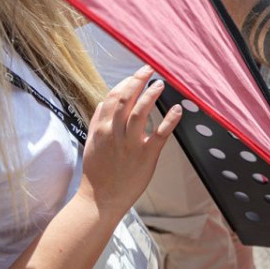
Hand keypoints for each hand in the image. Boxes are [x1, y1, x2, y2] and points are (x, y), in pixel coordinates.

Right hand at [77, 66, 180, 216]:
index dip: (126, 82)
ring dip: (150, 96)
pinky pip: (159, 135)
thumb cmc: (98, 171)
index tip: (137, 74)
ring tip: (160, 84)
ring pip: (140, 113)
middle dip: (137, 81)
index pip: (112, 98)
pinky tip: (177, 110)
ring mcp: (130, 145)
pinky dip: (169, 120)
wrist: (100, 199)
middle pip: (125, 100)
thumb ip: (97, 122)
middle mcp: (114, 134)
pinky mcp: (146, 156)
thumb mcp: (92, 143)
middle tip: (149, 69)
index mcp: (101, 129)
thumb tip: (103, 102)